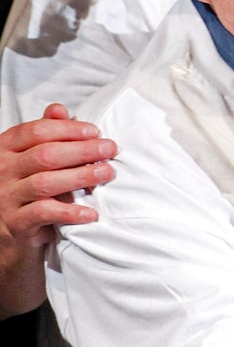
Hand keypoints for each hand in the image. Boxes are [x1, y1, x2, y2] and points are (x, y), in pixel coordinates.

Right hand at [0, 103, 116, 247]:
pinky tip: (91, 213)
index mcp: (4, 149)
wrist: (7, 237)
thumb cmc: (24, 191)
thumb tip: (58, 109)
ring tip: (107, 173)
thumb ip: (44, 134)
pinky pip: (44, 214)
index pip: (36, 131)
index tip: (95, 131)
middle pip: (45, 155)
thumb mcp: (30, 160)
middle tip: (110, 149)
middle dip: (82, 150)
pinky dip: (70, 212)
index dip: (67, 129)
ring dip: (81, 176)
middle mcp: (1, 171)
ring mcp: (5, 198)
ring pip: (45, 183)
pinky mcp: (15, 224)